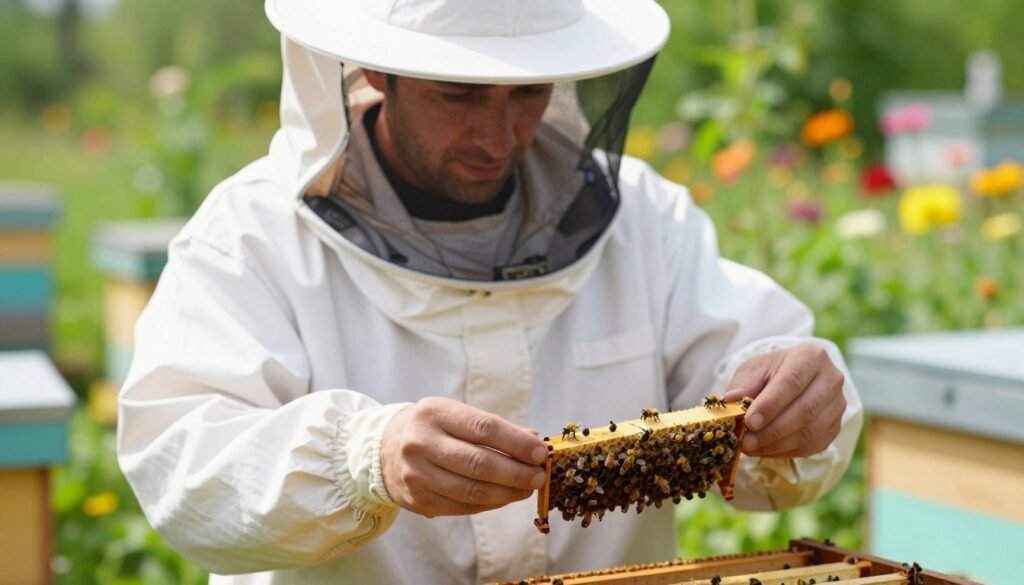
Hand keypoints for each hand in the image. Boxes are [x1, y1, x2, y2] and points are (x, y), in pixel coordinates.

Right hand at [381, 397, 547, 517]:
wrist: (383, 448)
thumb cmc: (431, 428)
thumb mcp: (455, 415)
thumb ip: (494, 428)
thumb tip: (533, 439)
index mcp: (434, 413)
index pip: (484, 428)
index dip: (517, 442)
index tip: (540, 452)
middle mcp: (420, 443)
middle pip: (479, 463)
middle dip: (516, 472)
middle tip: (538, 476)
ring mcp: (416, 474)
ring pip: (471, 490)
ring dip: (507, 492)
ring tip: (527, 488)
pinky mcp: (418, 500)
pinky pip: (462, 507)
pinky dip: (489, 504)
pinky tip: (504, 497)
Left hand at [722, 344, 845, 458]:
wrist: (793, 379)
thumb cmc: (770, 373)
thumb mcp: (753, 371)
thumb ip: (742, 385)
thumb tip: (729, 401)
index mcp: (810, 357)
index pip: (792, 382)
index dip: (770, 405)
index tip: (749, 422)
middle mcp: (831, 379)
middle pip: (805, 410)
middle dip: (772, 430)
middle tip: (746, 441)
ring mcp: (837, 405)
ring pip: (810, 431)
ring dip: (777, 444)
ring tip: (751, 448)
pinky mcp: (835, 427)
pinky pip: (813, 445)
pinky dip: (786, 451)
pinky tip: (765, 450)